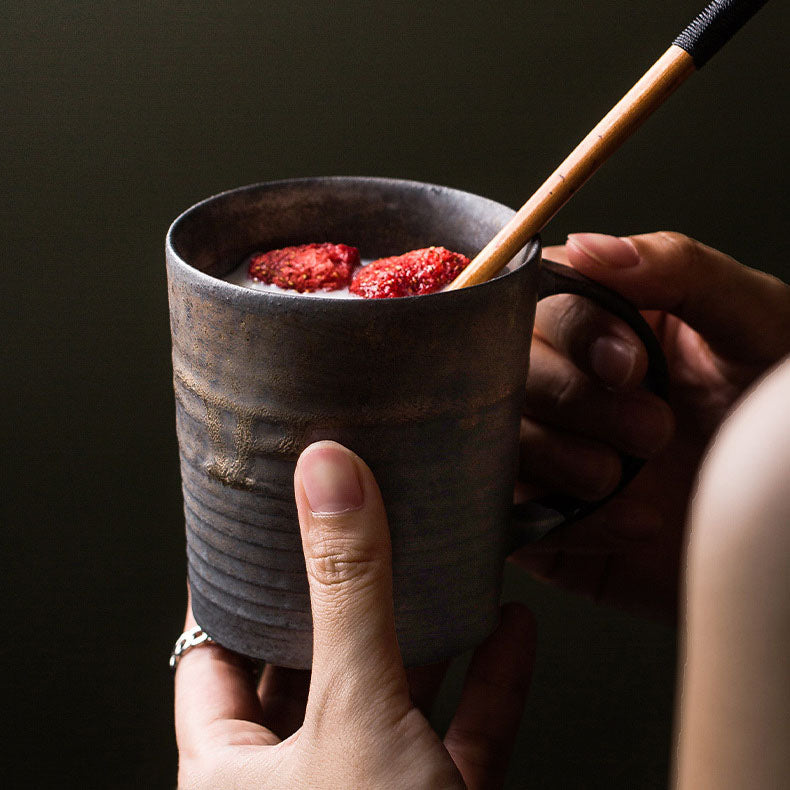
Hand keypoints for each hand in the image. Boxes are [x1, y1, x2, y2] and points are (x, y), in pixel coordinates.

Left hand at [176, 441, 535, 788]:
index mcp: (236, 773)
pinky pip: (464, 735)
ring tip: (434, 562)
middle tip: (352, 526)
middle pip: (312, 666)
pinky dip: (489, 684)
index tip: (255, 527)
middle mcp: (300, 782)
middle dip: (342, 597)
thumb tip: (330, 476)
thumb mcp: (355, 713)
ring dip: (426, 633)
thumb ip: (348, 591)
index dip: (232, 589)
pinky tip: (510, 628)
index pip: (212, 656)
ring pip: (394, 697)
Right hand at [514, 231, 789, 619]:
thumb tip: (588, 245)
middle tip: (651, 429)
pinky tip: (633, 520)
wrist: (784, 522)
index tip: (631, 365)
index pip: (542, 300)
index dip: (573, 331)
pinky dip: (571, 521)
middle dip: (574, 400)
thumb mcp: (752, 324)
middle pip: (505, 369)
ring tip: (623, 476)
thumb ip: (678, 270)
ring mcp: (550, 449)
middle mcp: (566, 379)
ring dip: (560, 458)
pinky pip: (515, 513)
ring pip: (498, 438)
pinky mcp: (543, 517)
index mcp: (604, 321)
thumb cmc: (773, 416)